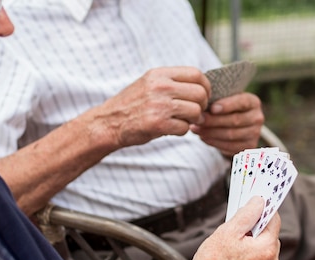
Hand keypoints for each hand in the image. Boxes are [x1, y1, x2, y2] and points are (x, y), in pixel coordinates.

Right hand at [85, 66, 210, 148]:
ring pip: (195, 111)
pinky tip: (171, 128)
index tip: (203, 95)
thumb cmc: (132, 105)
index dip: (206, 86)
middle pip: (200, 93)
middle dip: (202, 105)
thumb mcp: (149, 83)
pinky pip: (185, 128)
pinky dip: (182, 131)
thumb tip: (203, 86)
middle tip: (195, 112)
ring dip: (193, 119)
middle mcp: (160, 87)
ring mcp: (159, 105)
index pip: (196, 74)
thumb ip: (172, 82)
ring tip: (183, 121)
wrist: (108, 123)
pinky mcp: (158, 124)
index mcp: (159, 74)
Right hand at [186, 196, 280, 259]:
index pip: (273, 219)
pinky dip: (249, 253)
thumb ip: (247, 214)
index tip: (252, 201)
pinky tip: (232, 255)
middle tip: (234, 224)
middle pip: (268, 233)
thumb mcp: (228, 232)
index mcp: (267, 249)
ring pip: (263, 246)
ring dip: (250, 240)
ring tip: (230, 244)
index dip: (262, 208)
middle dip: (253, 226)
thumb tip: (260, 201)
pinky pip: (259, 259)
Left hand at [190, 92, 263, 156]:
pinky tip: (203, 137)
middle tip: (198, 120)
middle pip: (235, 120)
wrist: (235, 126)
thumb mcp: (225, 100)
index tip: (212, 108)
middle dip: (213, 121)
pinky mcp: (248, 147)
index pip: (242, 102)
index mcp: (253, 102)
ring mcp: (255, 134)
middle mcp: (257, 118)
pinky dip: (214, 142)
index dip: (227, 105)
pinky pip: (229, 146)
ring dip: (210, 132)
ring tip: (196, 129)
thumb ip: (216, 101)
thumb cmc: (226, 109)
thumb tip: (200, 108)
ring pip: (231, 135)